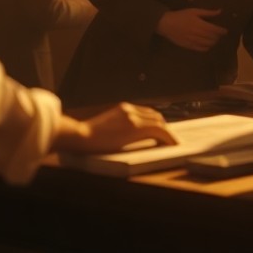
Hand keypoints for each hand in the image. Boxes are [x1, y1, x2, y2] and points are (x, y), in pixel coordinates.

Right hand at [52, 103, 175, 153]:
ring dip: (167, 133)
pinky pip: (159, 130)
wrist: (80, 136)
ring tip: (172, 143)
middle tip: (169, 139)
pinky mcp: (134, 127)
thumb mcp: (106, 127)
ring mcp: (133, 117)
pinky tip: (172, 144)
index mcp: (123, 108)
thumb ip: (118, 127)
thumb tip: (126, 135)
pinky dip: (168, 137)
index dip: (156, 122)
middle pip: (155, 116)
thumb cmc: (87, 136)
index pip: (146, 113)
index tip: (160, 132)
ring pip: (159, 122)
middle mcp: (130, 109)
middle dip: (164, 127)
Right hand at [155, 8, 227, 51]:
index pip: (215, 30)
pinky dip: (206, 48)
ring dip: (213, 42)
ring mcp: (193, 41)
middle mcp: (198, 34)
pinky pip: (201, 49)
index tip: (225, 31)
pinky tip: (207, 45)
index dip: (221, 31)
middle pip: (212, 38)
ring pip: (208, 44)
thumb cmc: (181, 16)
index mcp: (200, 24)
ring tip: (214, 39)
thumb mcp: (194, 11)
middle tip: (220, 35)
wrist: (166, 24)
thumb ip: (208, 13)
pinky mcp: (189, 46)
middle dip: (218, 37)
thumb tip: (220, 11)